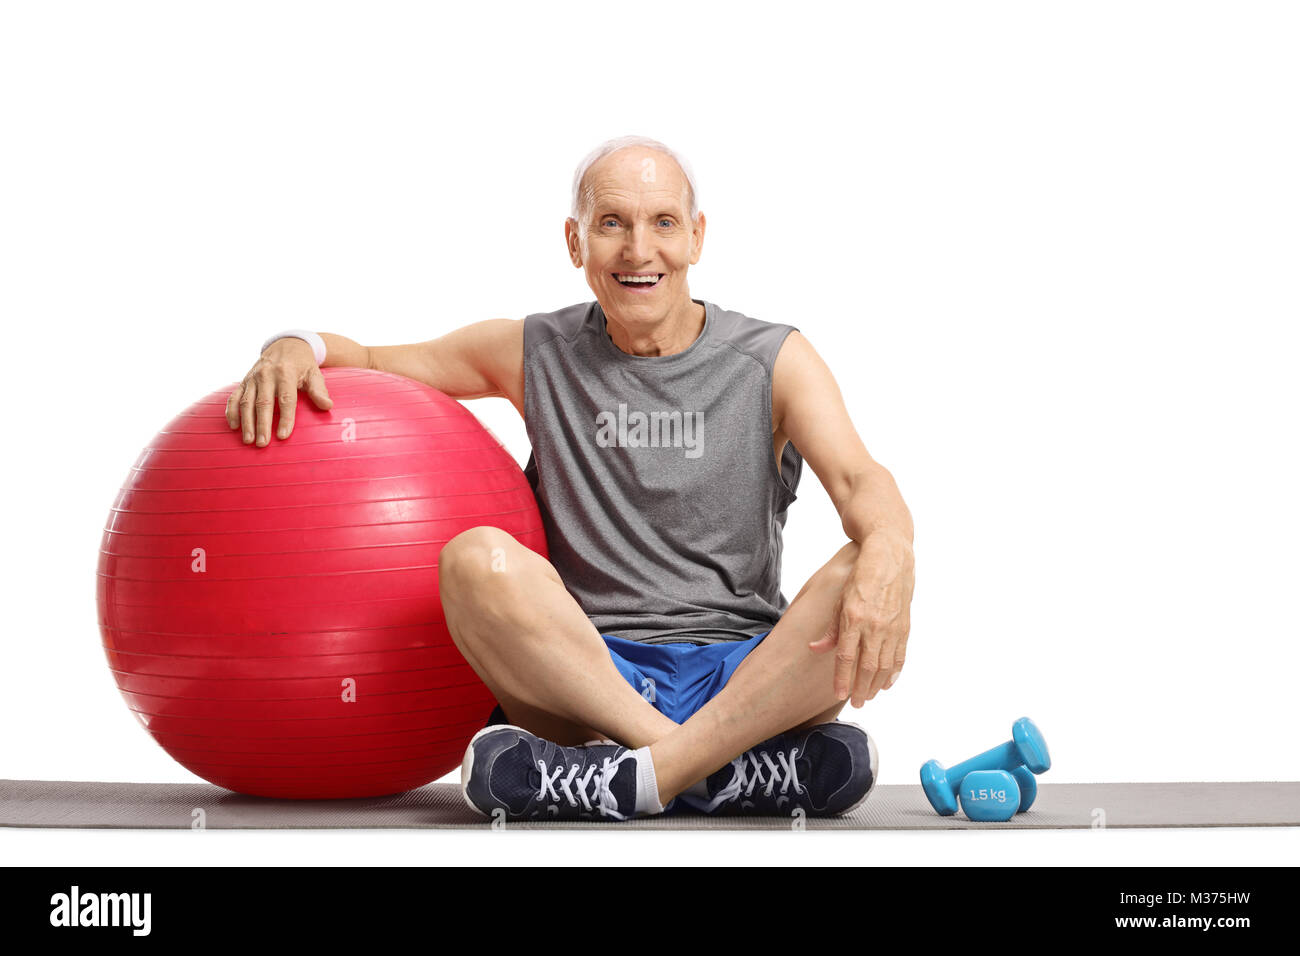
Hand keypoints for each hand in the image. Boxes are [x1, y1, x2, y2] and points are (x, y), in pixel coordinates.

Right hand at [225, 337, 333, 445]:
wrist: (286, 346)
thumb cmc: (302, 365)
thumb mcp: (314, 374)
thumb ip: (319, 390)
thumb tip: (327, 406)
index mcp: (286, 373)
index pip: (286, 399)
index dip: (285, 418)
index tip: (283, 436)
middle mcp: (267, 375)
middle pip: (263, 403)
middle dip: (262, 424)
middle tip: (262, 443)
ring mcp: (253, 377)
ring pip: (246, 402)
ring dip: (246, 422)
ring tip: (248, 440)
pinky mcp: (244, 381)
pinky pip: (234, 397)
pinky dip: (232, 411)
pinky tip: (234, 426)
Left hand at [809, 530, 914, 705]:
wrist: (890, 556)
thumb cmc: (860, 576)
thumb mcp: (839, 598)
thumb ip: (830, 628)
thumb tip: (815, 649)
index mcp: (853, 618)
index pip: (845, 657)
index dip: (842, 679)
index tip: (839, 695)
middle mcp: (874, 625)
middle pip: (866, 666)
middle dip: (861, 689)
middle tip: (857, 704)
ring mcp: (892, 626)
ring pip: (885, 665)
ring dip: (877, 685)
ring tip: (869, 697)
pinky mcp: (905, 625)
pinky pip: (900, 655)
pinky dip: (894, 672)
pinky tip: (888, 683)